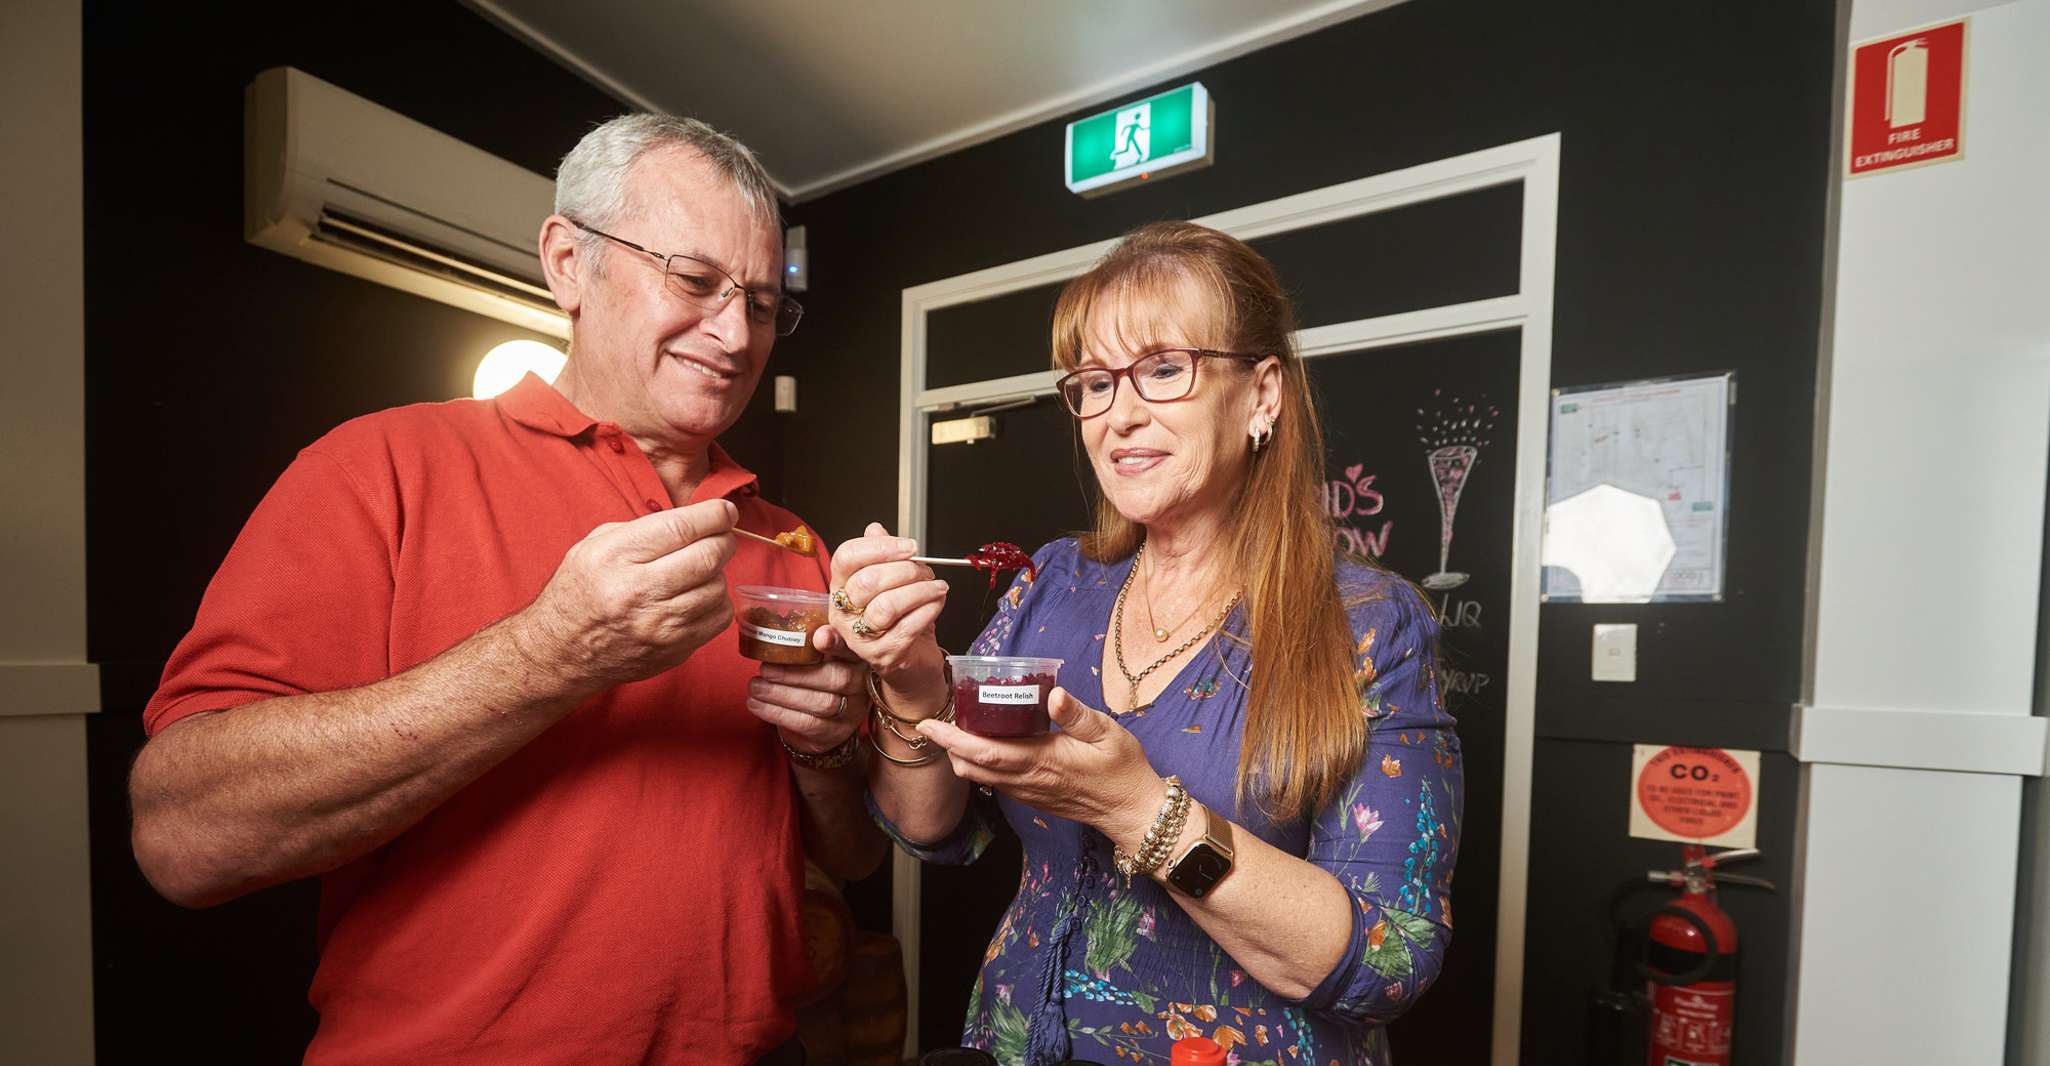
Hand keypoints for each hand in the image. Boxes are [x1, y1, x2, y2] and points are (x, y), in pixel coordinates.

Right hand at [513, 499, 737, 693]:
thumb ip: (642, 529)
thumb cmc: (579, 592)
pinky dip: (717, 602)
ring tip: (701, 570)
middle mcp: (638, 591)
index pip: (681, 527)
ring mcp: (658, 625)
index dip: (713, 515)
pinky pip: (718, 618)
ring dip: (718, 572)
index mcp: (615, 557)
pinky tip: (700, 596)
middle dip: (723, 540)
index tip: (724, 511)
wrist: (561, 652)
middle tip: (721, 537)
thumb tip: (694, 520)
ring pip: (717, 587)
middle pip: (707, 556)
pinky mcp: (673, 649)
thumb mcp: (593, 546)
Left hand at [746, 628, 868, 755]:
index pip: (852, 650)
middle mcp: (860, 687)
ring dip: (781, 694)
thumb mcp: (817, 660)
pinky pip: (805, 723)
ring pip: (820, 703)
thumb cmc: (814, 681)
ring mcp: (850, 713)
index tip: (819, 636)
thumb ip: (807, 643)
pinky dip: (776, 712)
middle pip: (837, 678)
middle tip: (764, 669)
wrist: (822, 727)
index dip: (838, 643)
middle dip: (796, 673)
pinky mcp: (833, 734)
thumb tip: (773, 624)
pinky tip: (756, 704)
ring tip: (755, 686)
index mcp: (857, 660)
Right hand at [828, 522, 949, 698]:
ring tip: (938, 588)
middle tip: (927, 572)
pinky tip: (938, 603)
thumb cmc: (900, 619)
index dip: (879, 547)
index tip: (909, 546)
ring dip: (920, 591)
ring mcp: (861, 638)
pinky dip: (929, 610)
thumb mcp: (890, 582)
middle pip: (868, 581)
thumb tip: (875, 528)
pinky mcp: (884, 656)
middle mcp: (843, 614)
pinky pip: (908, 627)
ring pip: (887, 606)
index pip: (846, 557)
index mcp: (840, 588)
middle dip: (905, 570)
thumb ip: (881, 555)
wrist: (912, 663)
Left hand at [914, 688, 1166, 845]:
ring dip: (963, 756)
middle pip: (971, 768)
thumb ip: (1078, 714)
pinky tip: (989, 745)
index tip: (928, 724)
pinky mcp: (1032, 798)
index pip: (985, 752)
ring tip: (960, 728)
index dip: (952, 739)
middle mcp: (1027, 781)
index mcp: (1042, 761)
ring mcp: (1028, 793)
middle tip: (940, 719)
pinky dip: (981, 765)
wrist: (1132, 811)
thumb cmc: (1122, 770)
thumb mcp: (1108, 733)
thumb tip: (1054, 693)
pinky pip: (996, 783)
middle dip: (949, 746)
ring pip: (980, 778)